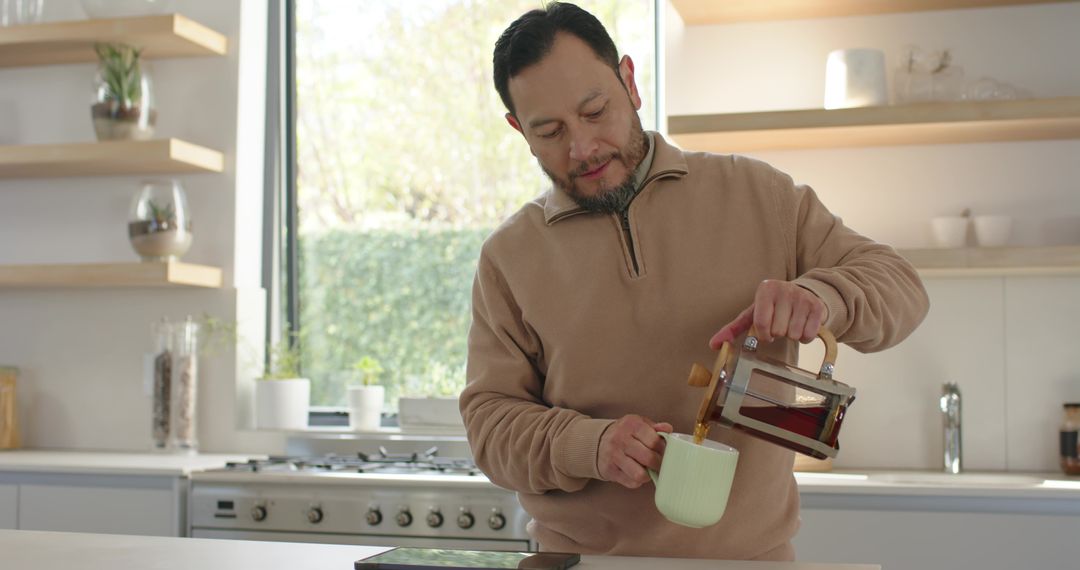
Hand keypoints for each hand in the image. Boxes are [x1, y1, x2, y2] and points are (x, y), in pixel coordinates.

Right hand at [597, 414, 672, 488]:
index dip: (663, 450)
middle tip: (659, 464)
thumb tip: (668, 429)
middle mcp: (620, 439)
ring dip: (648, 475)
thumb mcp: (639, 424)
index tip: (664, 453)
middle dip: (658, 464)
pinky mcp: (610, 470)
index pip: (654, 441)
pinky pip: (631, 482)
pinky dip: (637, 481)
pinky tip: (636, 473)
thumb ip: (656, 428)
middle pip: (649, 458)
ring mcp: (614, 455)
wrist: (598, 442)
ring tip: (647, 469)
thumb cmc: (625, 434)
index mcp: (631, 424)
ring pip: (639, 474)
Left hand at [709, 280, 827, 348]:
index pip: (761, 323)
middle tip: (780, 325)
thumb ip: (732, 329)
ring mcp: (802, 297)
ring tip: (790, 324)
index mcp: (766, 289)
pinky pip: (808, 335)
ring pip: (793, 334)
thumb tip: (714, 345)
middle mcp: (785, 290)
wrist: (802, 294)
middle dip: (777, 334)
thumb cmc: (772, 307)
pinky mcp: (817, 307)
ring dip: (791, 335)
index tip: (765, 332)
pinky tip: (802, 326)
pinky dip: (805, 337)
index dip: (763, 334)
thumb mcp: (752, 314)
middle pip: (778, 331)